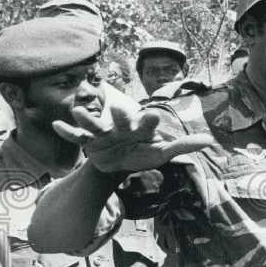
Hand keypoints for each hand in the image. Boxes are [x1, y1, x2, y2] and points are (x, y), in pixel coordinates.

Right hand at [52, 87, 214, 172]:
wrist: (120, 159)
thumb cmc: (143, 151)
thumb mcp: (163, 152)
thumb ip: (183, 145)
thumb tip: (209, 141)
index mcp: (141, 129)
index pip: (148, 124)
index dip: (150, 121)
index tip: (154, 115)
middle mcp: (122, 127)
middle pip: (121, 120)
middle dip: (120, 115)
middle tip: (118, 107)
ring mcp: (105, 133)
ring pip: (95, 125)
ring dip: (87, 119)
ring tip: (78, 111)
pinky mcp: (90, 141)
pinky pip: (78, 137)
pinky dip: (67, 133)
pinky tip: (55, 126)